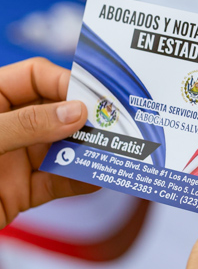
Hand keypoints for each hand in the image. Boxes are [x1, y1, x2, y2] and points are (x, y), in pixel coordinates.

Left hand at [0, 58, 98, 228]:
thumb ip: (26, 124)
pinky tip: (99, 177)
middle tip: (115, 122)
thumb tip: (76, 113)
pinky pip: (58, 182)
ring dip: (89, 149)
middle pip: (57, 112)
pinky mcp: (21, 191)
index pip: (37, 77)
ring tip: (116, 149)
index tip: (91, 97)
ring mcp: (15, 159)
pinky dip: (80, 180)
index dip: (66, 82)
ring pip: (63, 148)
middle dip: (86, 118)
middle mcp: (7, 126)